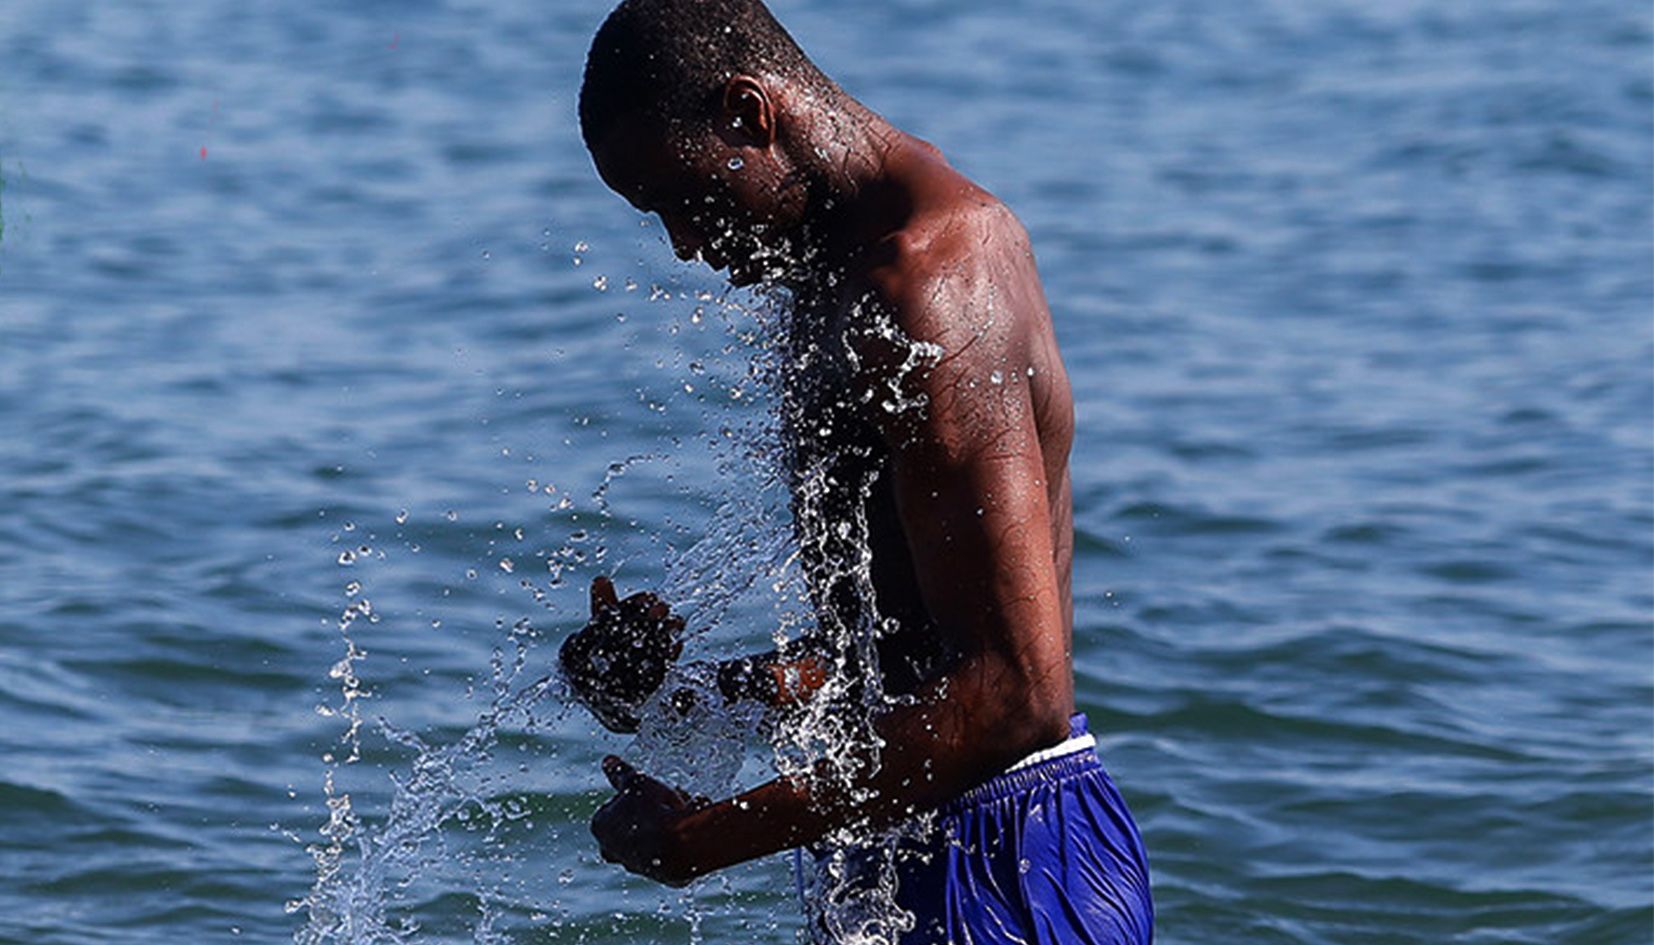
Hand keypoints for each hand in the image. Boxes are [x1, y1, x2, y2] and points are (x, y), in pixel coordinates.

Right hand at [559, 576, 685, 732]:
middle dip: (646, 621)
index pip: (603, 625)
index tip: (650, 597)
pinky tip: (677, 644)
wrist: (618, 710)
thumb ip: (603, 608)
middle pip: (622, 641)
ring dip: (660, 637)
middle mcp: (583, 677)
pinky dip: (666, 659)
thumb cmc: (606, 662)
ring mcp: (607, 696)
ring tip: (677, 622)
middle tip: (664, 606)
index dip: (629, 609)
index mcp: (572, 654)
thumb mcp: (602, 632)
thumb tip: (600, 580)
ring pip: (638, 659)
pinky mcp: (630, 708)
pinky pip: (651, 680)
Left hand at [591, 756, 706, 886]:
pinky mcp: (657, 875)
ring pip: (651, 836)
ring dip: (666, 823)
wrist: (677, 846)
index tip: (653, 789)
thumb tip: (607, 761)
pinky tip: (691, 826)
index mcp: (600, 825)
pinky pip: (669, 850)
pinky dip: (678, 839)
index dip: (637, 793)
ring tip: (686, 808)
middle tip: (671, 798)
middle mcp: (611, 849)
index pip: (616, 803)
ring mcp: (633, 864)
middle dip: (652, 809)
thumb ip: (620, 772)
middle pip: (633, 822)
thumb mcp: (635, 781)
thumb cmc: (651, 810)